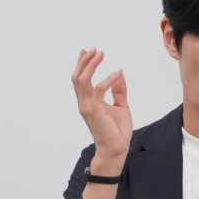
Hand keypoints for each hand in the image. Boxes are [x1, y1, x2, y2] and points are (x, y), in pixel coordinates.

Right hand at [72, 48, 132, 168]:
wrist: (116, 149)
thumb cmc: (117, 131)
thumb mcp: (121, 106)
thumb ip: (119, 91)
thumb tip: (119, 74)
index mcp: (87, 102)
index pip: (79, 80)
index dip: (81, 64)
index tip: (86, 50)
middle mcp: (84, 103)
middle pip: (77, 77)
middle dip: (84, 61)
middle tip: (95, 49)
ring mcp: (87, 106)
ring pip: (83, 80)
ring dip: (91, 64)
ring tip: (100, 53)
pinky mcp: (94, 110)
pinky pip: (99, 89)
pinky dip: (108, 78)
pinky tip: (118, 72)